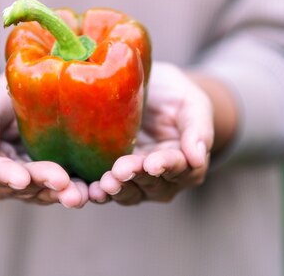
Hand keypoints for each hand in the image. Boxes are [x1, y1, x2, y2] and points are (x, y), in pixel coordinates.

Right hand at [0, 75, 88, 207]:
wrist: (25, 103)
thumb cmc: (3, 99)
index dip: (6, 175)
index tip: (21, 177)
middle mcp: (4, 180)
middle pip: (22, 186)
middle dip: (42, 183)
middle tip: (62, 181)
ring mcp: (30, 185)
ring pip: (44, 193)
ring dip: (62, 194)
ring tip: (80, 193)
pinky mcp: (54, 183)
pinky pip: (64, 190)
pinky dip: (79, 191)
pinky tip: (94, 191)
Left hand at [89, 62, 213, 204]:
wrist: (150, 92)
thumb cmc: (176, 97)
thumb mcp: (193, 105)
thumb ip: (197, 129)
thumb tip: (197, 156)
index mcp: (185, 163)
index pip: (178, 168)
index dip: (165, 166)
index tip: (152, 163)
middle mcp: (161, 179)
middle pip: (150, 184)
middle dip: (134, 177)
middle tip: (120, 171)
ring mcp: (135, 181)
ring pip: (127, 192)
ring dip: (115, 190)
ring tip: (103, 184)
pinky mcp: (111, 176)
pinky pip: (104, 189)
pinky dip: (95, 192)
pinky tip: (86, 189)